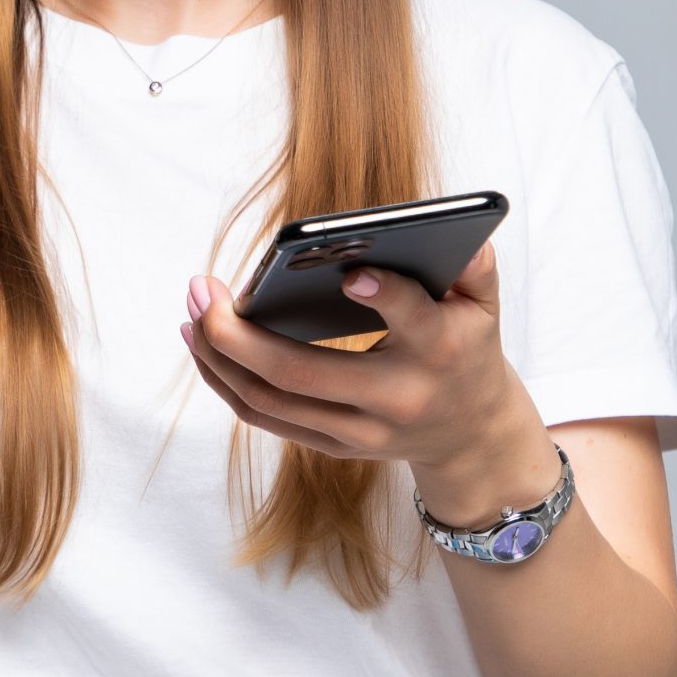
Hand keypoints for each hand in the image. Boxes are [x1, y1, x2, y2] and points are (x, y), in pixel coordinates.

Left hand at [181, 242, 535, 494]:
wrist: (471, 434)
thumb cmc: (467, 349)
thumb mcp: (484, 305)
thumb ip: (475, 265)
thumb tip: (458, 230)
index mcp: (439, 352)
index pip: (413, 321)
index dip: (384, 297)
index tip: (351, 272)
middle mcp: (395, 399)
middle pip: (301, 373)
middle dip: (237, 333)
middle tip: (202, 288)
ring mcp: (360, 430)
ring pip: (269, 401)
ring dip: (218, 357)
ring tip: (192, 310)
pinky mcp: (335, 446)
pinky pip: (266, 418)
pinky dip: (226, 382)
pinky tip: (203, 345)